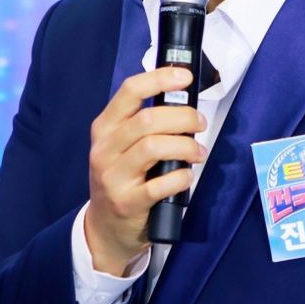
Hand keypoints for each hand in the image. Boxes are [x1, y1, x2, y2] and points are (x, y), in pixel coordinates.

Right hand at [84, 67, 206, 275]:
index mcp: (105, 127)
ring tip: (198, 152)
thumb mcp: (121, 144)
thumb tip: (182, 97)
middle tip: (200, 123)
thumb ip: (143, 121)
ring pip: (153, 147)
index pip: (130, 91)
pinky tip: (186, 176)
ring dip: (185, 146)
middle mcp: (105, 148)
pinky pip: (159, 185)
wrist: (104, 226)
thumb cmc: (122, 176)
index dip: (160, 79)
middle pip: (148, 119)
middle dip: (183, 117)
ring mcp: (113, 177)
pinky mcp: (126, 202)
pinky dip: (180, 177)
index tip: (184, 77)